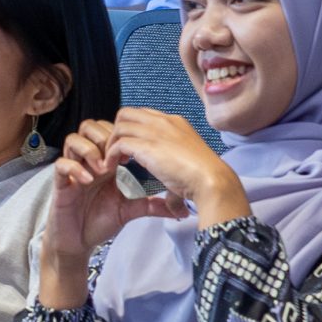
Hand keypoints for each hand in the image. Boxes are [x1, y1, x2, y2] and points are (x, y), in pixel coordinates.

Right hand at [44, 118, 190, 264]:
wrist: (77, 243)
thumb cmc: (98, 223)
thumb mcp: (129, 211)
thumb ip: (150, 205)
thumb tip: (179, 209)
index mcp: (104, 164)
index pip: (108, 132)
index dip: (119, 136)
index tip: (132, 155)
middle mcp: (87, 163)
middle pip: (89, 127)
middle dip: (105, 137)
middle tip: (116, 158)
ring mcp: (72, 171)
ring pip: (73, 139)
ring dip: (90, 150)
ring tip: (102, 169)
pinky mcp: (59, 184)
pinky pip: (61, 164)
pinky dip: (75, 168)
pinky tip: (88, 181)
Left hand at [105, 107, 243, 219]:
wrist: (211, 180)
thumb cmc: (204, 179)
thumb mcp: (188, 167)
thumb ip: (177, 178)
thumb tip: (177, 208)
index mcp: (176, 123)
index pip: (145, 115)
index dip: (133, 129)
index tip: (130, 148)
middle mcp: (164, 122)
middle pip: (127, 113)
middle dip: (117, 130)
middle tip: (116, 152)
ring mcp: (156, 131)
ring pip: (120, 125)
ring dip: (111, 143)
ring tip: (111, 161)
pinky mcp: (147, 145)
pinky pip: (118, 143)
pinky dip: (110, 155)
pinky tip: (111, 168)